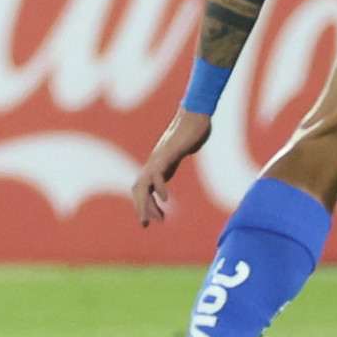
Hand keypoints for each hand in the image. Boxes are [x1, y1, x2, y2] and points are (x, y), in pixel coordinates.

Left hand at [132, 108, 212, 225]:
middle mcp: (156, 160)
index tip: (154, 218)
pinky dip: (159, 186)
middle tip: (145, 224)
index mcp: (160, 162)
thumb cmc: (195, 126)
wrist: (197, 111)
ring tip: (154, 218)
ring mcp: (160, 156)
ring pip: (144, 182)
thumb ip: (184, 150)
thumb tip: (190, 147)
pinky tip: (165, 198)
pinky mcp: (168, 151)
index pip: (145, 186)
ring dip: (146, 202)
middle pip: (139, 187)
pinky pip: (158, 172)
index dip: (146, 202)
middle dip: (141, 207)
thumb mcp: (187, 145)